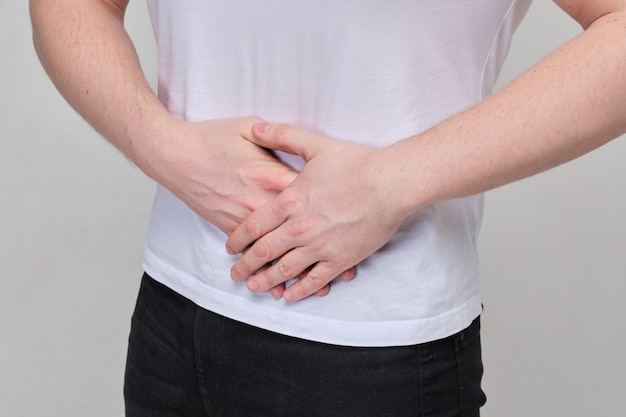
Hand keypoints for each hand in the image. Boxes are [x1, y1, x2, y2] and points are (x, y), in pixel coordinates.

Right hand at [144, 117, 342, 297]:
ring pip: (276, 251)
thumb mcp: (248, 127)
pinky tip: (281, 287)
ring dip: (300, 271)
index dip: (333, 215)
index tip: (355, 227)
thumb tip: (301, 141)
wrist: (173, 154)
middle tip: (348, 271)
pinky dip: (268, 271)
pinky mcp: (228, 225)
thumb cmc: (210, 138)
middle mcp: (260, 202)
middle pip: (298, 232)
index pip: (308, 199)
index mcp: (270, 176)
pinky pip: (253, 255)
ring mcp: (243, 217)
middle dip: (324, 252)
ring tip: (323, 287)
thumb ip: (277, 135)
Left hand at [226, 123, 407, 301]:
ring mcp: (319, 246)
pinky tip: (288, 296)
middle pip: (263, 252)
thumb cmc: (357, 163)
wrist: (391, 184)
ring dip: (266, 281)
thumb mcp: (316, 145)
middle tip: (235, 275)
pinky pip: (314, 280)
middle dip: (245, 266)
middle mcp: (299, 227)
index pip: (254, 225)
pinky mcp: (340, 259)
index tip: (230, 248)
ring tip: (254, 288)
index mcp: (290, 201)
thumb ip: (283, 135)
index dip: (238, 239)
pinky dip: (299, 290)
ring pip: (284, 270)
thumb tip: (257, 126)